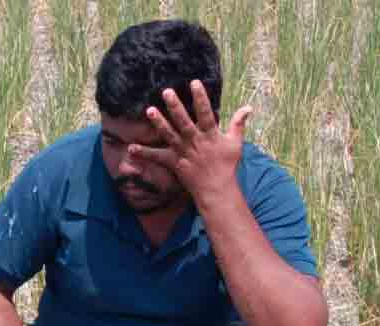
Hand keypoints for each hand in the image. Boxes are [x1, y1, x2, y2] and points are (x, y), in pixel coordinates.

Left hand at [128, 80, 252, 198]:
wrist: (216, 189)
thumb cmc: (227, 165)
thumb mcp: (235, 143)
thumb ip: (238, 124)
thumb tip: (248, 108)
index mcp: (210, 135)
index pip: (206, 113)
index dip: (200, 98)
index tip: (194, 82)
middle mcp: (195, 141)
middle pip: (184, 121)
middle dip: (175, 106)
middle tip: (166, 92)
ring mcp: (183, 152)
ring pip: (169, 135)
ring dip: (159, 123)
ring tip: (149, 110)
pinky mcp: (174, 162)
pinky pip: (157, 157)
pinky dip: (144, 153)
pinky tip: (130, 148)